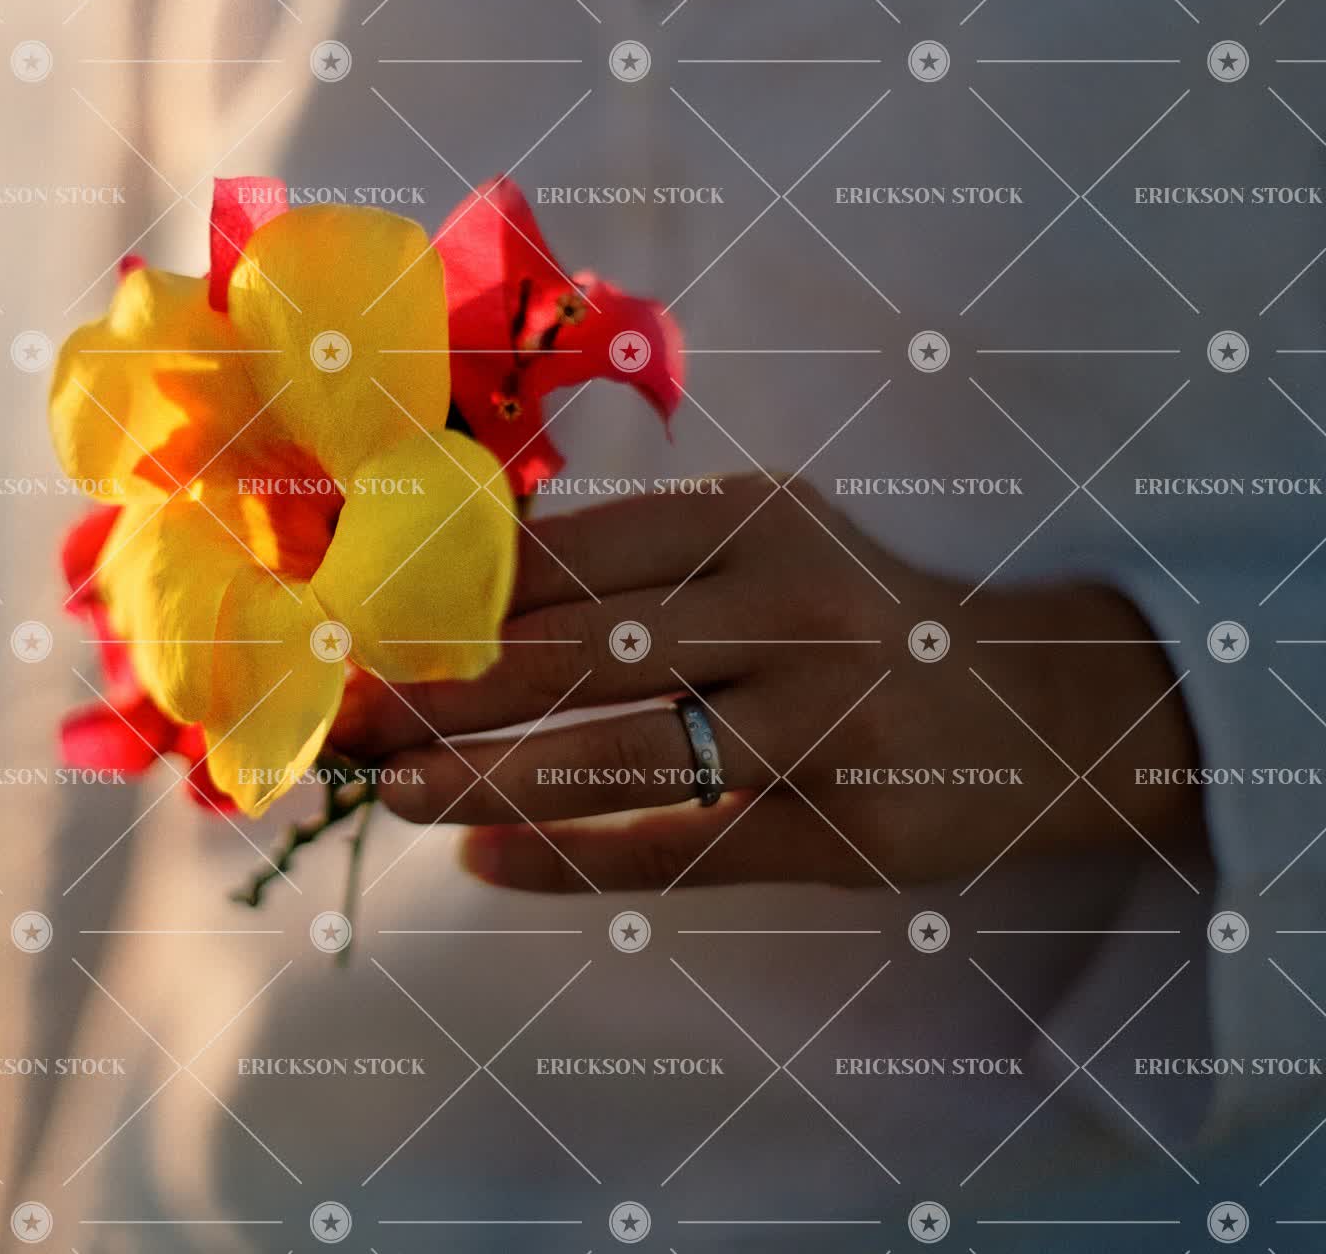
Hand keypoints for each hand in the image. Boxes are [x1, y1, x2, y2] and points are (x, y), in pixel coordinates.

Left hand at [329, 477, 1206, 891]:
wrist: (1040, 700)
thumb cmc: (851, 615)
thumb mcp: (756, 548)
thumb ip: (631, 564)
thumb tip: (456, 605)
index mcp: (744, 517)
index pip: (566, 555)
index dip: (445, 597)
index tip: (351, 628)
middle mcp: (781, 604)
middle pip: (574, 650)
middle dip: (438, 687)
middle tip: (341, 719)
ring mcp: (817, 716)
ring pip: (618, 754)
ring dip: (486, 777)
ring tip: (392, 794)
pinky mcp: (843, 823)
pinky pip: (679, 846)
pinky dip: (572, 858)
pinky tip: (483, 864)